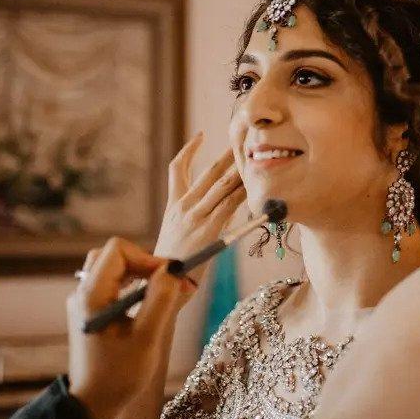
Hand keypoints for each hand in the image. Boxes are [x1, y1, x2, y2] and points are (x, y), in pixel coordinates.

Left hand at [67, 237, 191, 418]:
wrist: (93, 404)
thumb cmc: (119, 375)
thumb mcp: (147, 338)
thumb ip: (160, 299)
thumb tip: (172, 269)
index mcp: (91, 296)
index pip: (118, 250)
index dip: (148, 257)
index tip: (171, 276)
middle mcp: (83, 293)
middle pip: (114, 255)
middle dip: (145, 263)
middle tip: (169, 282)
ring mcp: (84, 302)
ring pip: (112, 267)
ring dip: (139, 273)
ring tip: (162, 292)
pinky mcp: (90, 311)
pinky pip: (111, 283)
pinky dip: (132, 285)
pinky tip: (147, 303)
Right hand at [154, 131, 246, 284]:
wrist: (165, 283)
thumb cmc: (175, 262)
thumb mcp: (178, 233)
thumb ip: (199, 215)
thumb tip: (225, 205)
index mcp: (173, 204)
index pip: (177, 169)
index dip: (189, 150)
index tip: (201, 135)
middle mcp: (183, 206)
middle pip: (207, 172)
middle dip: (226, 155)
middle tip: (240, 139)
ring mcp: (195, 216)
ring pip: (221, 186)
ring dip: (238, 170)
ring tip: (251, 156)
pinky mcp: (208, 229)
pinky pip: (229, 205)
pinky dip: (243, 193)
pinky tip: (254, 186)